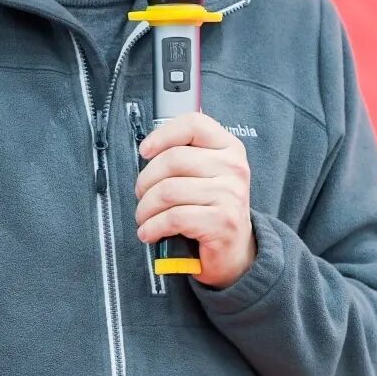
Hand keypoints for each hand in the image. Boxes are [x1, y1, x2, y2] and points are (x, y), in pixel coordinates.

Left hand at [134, 112, 256, 289]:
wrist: (235, 250)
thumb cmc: (211, 207)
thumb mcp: (206, 173)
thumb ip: (185, 155)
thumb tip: (147, 151)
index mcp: (229, 147)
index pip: (194, 124)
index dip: (163, 134)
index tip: (145, 151)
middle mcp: (234, 167)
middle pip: (173, 159)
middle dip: (146, 180)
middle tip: (141, 195)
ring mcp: (231, 195)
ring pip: (169, 191)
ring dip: (146, 207)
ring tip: (143, 217)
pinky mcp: (223, 222)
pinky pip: (174, 218)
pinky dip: (153, 226)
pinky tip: (149, 232)